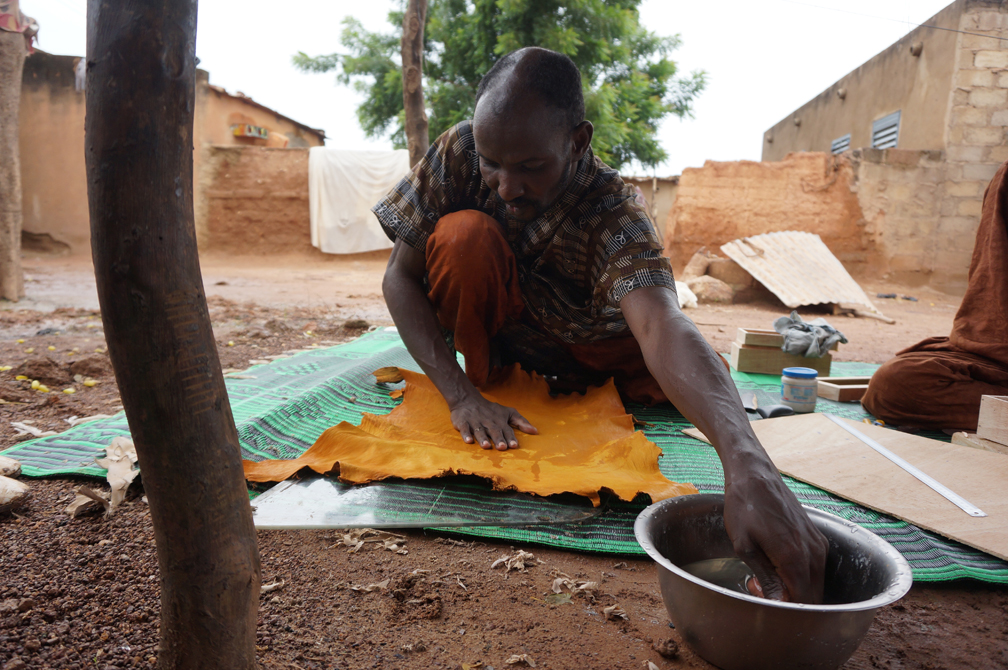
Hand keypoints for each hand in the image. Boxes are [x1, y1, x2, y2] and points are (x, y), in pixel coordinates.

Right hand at [449, 393, 536, 449]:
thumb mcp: (508, 412)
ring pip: (480, 431)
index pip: (506, 430)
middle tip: (502, 447)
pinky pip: (464, 428)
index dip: (510, 437)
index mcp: (499, 420)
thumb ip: (521, 422)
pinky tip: (468, 441)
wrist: (468, 400)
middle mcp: (488, 422)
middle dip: (498, 439)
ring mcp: (475, 422)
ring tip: (486, 446)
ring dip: (483, 438)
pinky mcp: (463, 422)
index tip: (514, 445)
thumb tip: (536, 431)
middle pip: (494, 431)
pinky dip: (466, 434)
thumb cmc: (491, 409)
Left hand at [722, 455, 828, 602]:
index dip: (782, 606)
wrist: (756, 476)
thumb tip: (778, 602)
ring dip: (794, 586)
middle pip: (812, 596)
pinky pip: (815, 567)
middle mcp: (813, 552)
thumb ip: (765, 577)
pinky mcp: (817, 536)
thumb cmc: (744, 506)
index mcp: (794, 556)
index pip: (801, 601)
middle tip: (760, 584)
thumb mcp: (744, 545)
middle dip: (788, 599)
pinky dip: (800, 573)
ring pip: (815, 583)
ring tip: (765, 571)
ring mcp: (818, 543)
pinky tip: (776, 562)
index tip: (761, 592)